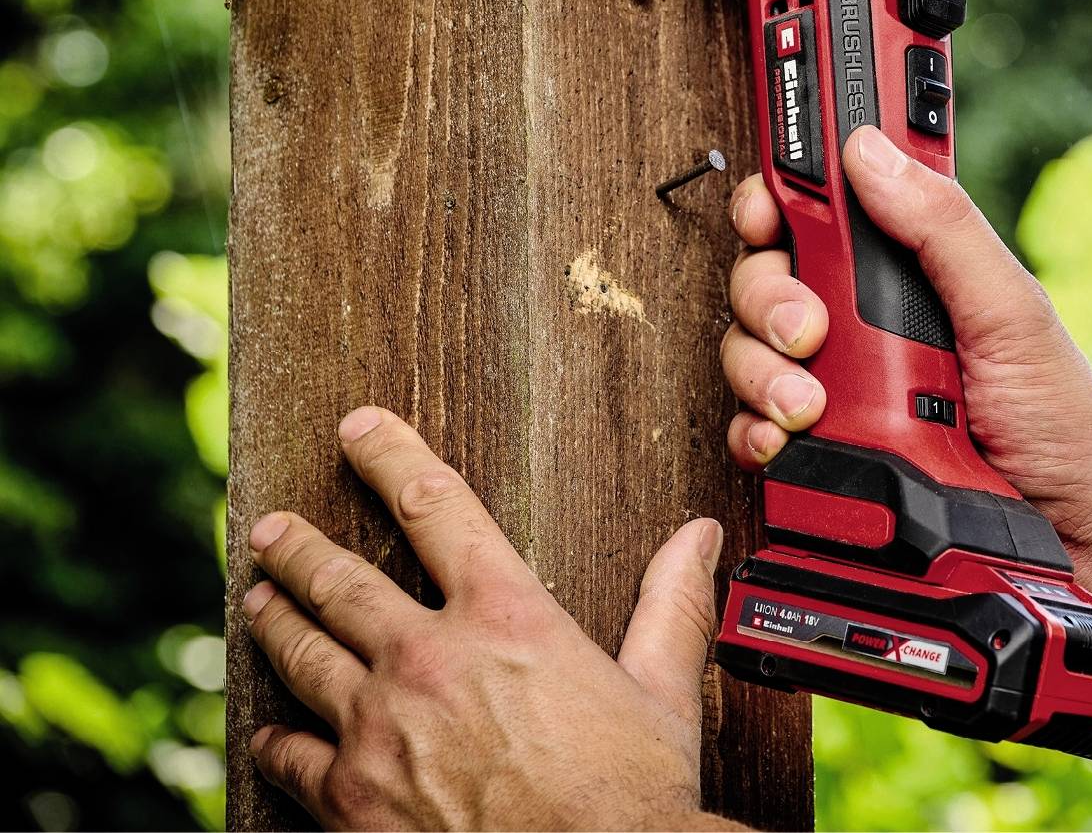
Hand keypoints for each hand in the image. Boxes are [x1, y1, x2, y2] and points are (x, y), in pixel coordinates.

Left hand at [242, 406, 731, 830]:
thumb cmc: (631, 798)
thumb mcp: (663, 689)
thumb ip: (672, 606)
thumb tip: (698, 539)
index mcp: (506, 618)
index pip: (435, 507)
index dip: (390, 456)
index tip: (360, 431)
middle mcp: (429, 660)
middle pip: (341, 581)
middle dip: (299, 548)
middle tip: (271, 529)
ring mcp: (380, 730)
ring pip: (303, 657)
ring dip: (276, 622)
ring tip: (257, 601)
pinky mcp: (352, 800)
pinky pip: (293, 757)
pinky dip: (275, 739)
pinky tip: (266, 732)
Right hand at [722, 126, 1091, 802]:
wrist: (1071, 545)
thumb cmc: (1061, 427)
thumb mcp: (1012, 312)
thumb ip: (944, 228)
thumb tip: (873, 150)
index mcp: (910, 275)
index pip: (820, 214)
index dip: (778, 201)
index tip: (767, 210)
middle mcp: (863, 328)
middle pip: (767, 278)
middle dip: (768, 295)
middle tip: (809, 327)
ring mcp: (838, 394)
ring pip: (748, 353)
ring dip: (764, 370)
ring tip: (814, 402)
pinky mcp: (821, 459)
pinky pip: (753, 433)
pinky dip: (756, 434)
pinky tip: (788, 443)